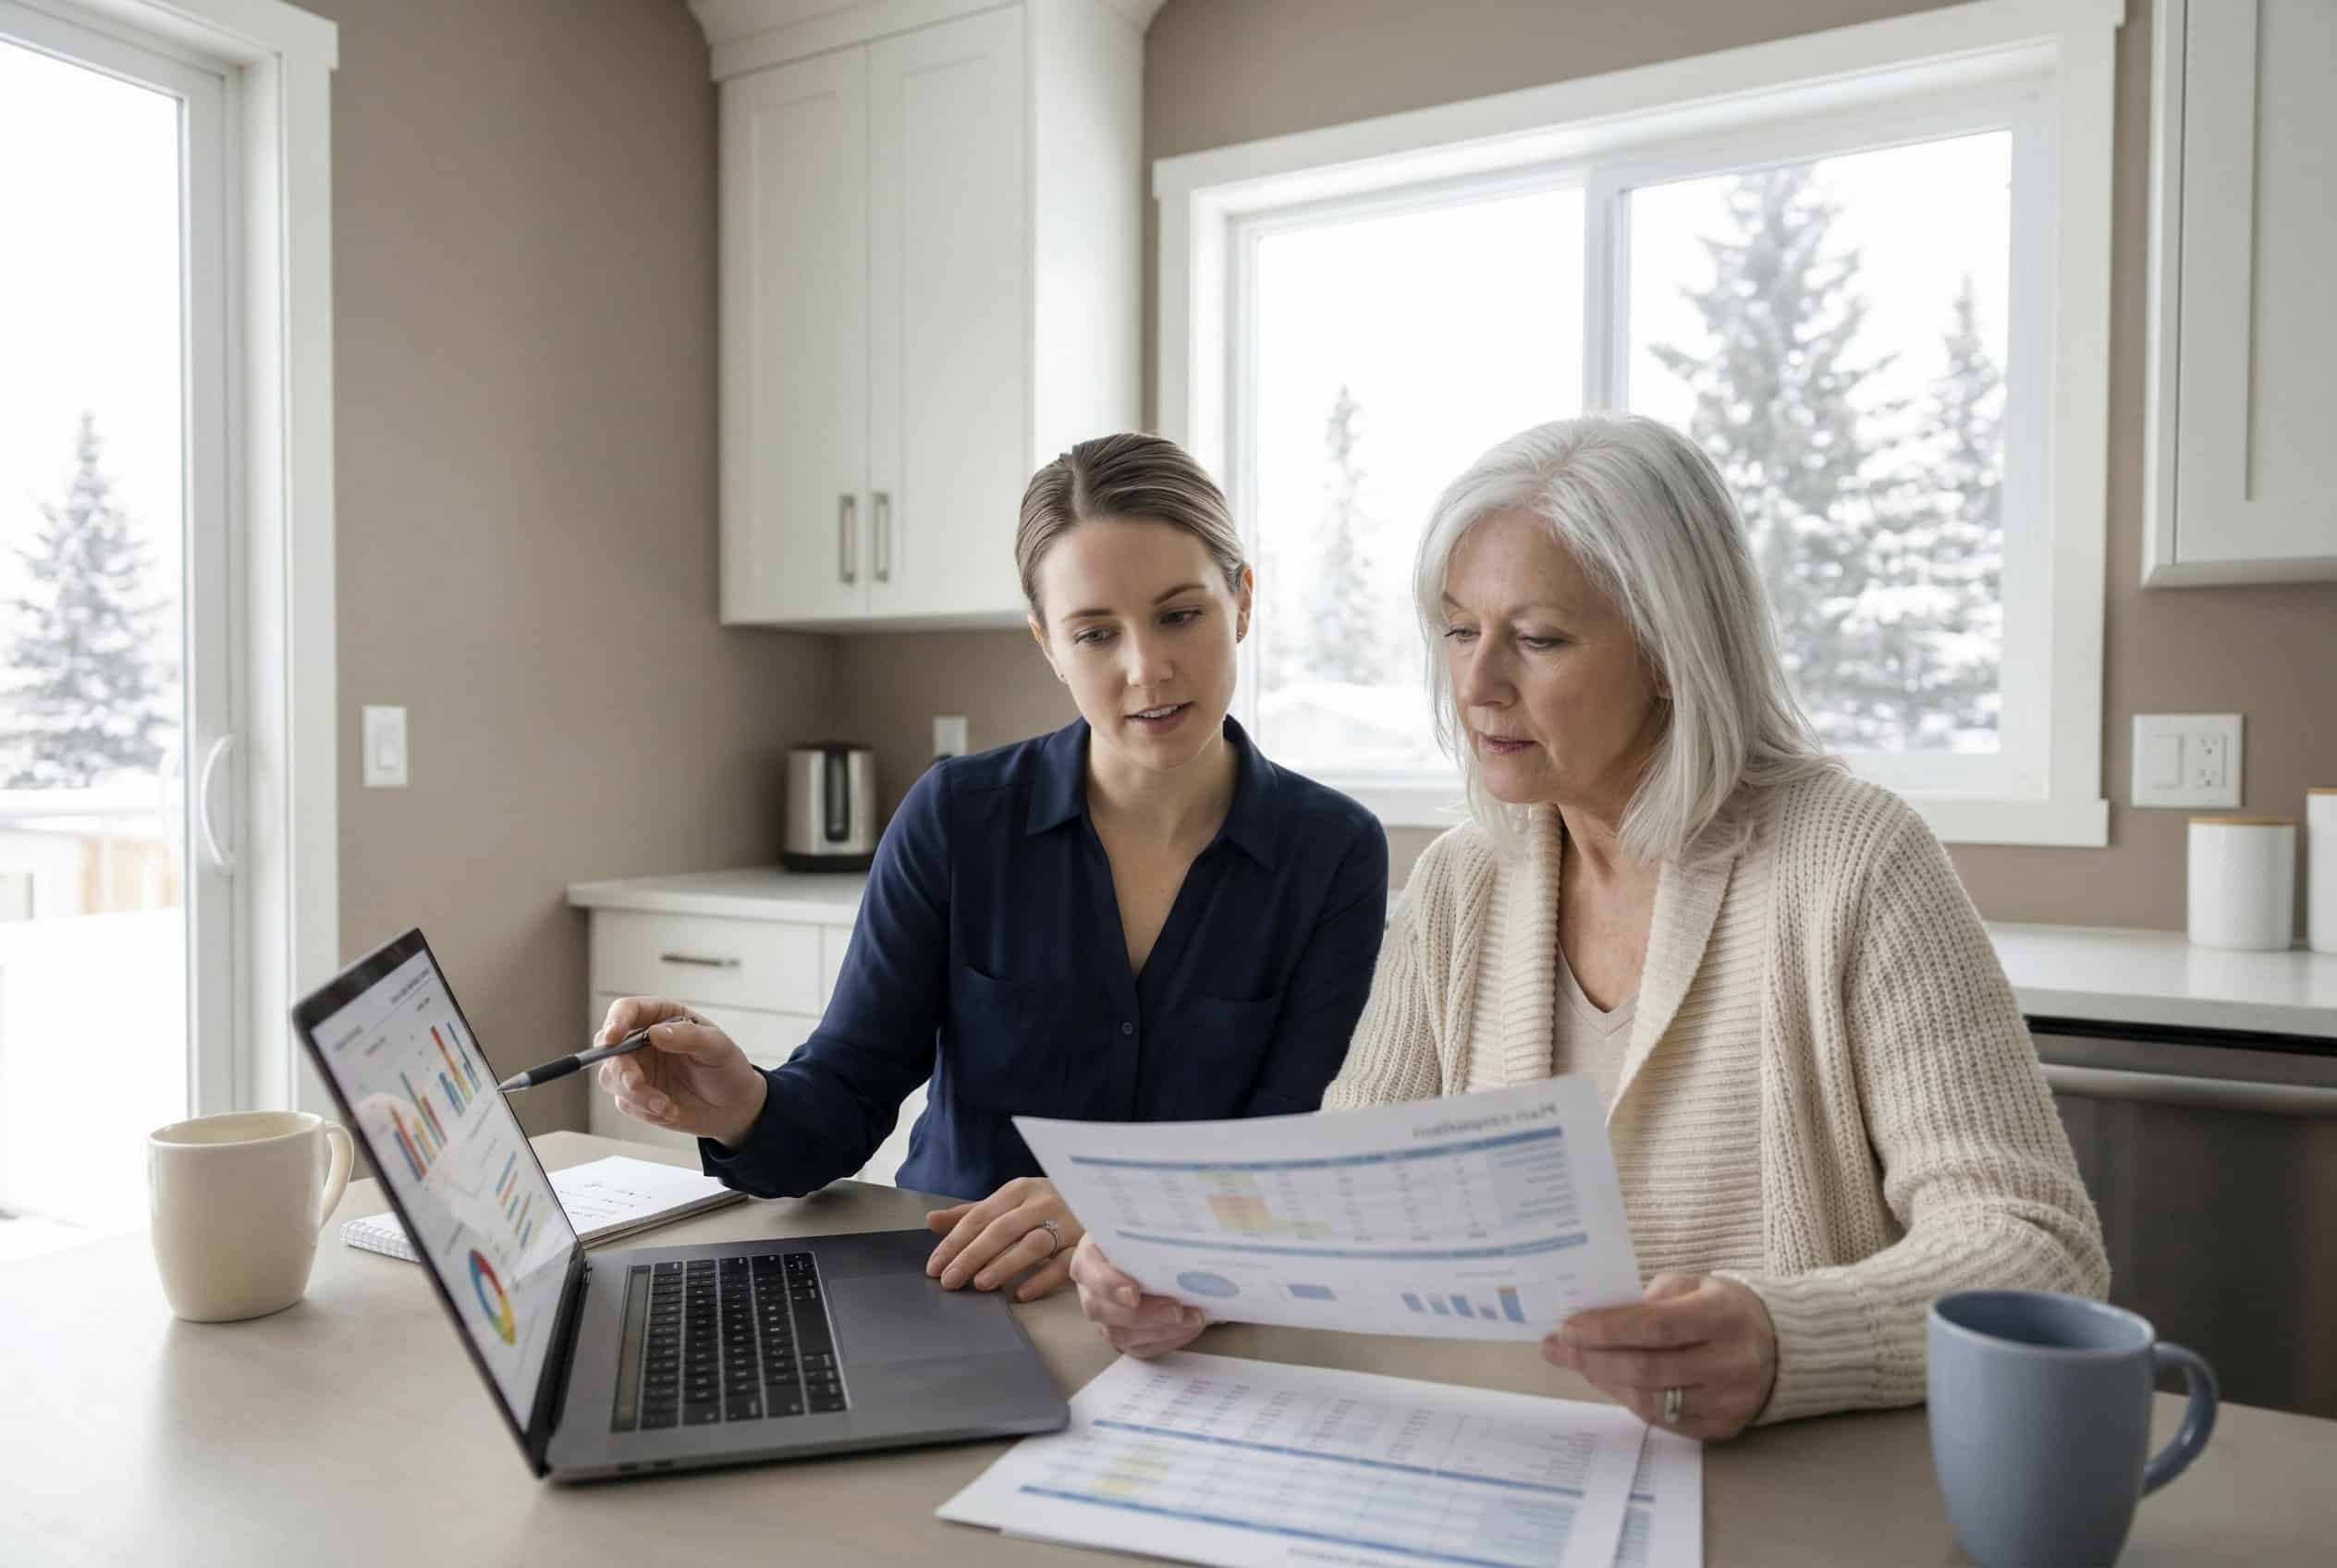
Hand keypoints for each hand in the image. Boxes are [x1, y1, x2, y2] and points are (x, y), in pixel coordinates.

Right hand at [593, 996, 768, 1148]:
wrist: (733, 1107)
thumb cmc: (727, 1069)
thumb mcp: (717, 1048)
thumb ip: (688, 1037)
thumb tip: (654, 1032)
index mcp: (662, 1017)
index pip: (627, 1009)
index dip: (615, 1021)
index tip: (613, 1037)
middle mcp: (643, 1040)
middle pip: (609, 1047)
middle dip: (621, 1068)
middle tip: (638, 1084)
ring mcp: (637, 1068)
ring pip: (611, 1077)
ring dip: (634, 1095)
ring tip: (665, 1106)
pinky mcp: (636, 1095)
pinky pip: (625, 1103)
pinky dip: (644, 1111)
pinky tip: (670, 1111)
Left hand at [924, 1177, 1082, 1301]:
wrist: (1098, 1199)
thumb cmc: (1045, 1206)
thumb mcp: (1009, 1203)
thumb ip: (972, 1213)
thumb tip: (931, 1220)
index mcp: (1019, 1190)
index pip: (980, 1216)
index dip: (955, 1241)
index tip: (935, 1267)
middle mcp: (1042, 1203)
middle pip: (1002, 1230)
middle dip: (972, 1256)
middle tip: (950, 1281)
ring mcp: (1066, 1223)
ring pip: (1032, 1244)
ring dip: (1005, 1264)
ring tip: (981, 1284)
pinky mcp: (1083, 1245)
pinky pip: (1062, 1265)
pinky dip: (1041, 1280)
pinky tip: (1020, 1295)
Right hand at [1068, 1235, 1206, 1357]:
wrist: (1150, 1248)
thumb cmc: (1146, 1230)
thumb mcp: (1144, 1219)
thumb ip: (1155, 1224)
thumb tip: (1188, 1226)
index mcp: (1088, 1255)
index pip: (1089, 1272)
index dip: (1109, 1285)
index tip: (1134, 1293)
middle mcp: (1090, 1289)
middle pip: (1103, 1310)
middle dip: (1144, 1314)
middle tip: (1177, 1310)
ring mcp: (1104, 1315)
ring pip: (1120, 1334)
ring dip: (1160, 1330)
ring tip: (1193, 1319)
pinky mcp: (1122, 1334)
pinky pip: (1138, 1348)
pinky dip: (1165, 1341)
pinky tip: (1189, 1329)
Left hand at [1543, 1273, 1777, 1440]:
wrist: (1777, 1346)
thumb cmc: (1721, 1307)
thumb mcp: (1690, 1285)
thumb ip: (1645, 1301)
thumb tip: (1589, 1320)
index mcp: (1723, 1316)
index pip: (1654, 1326)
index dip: (1606, 1329)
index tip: (1568, 1326)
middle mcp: (1731, 1363)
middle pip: (1647, 1368)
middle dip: (1593, 1358)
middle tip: (1559, 1348)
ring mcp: (1729, 1401)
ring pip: (1650, 1400)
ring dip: (1605, 1381)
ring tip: (1579, 1363)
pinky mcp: (1723, 1428)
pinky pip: (1663, 1420)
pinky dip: (1630, 1400)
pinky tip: (1610, 1381)